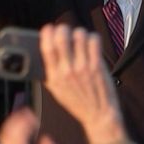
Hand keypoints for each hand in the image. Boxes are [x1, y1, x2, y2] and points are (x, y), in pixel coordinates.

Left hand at [0, 107, 61, 143]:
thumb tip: (47, 139)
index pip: (19, 139)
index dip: (23, 125)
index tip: (32, 116)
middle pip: (8, 136)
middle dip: (16, 120)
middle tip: (26, 111)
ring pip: (4, 138)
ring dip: (11, 123)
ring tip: (21, 114)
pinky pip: (3, 142)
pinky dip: (8, 130)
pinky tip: (15, 126)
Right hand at [40, 24, 125, 143]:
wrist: (99, 115)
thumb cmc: (77, 102)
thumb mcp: (56, 90)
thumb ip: (48, 72)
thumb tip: (44, 50)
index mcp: (54, 76)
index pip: (47, 48)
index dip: (46, 33)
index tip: (48, 28)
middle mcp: (67, 70)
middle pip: (61, 37)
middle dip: (62, 28)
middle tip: (65, 30)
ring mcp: (83, 67)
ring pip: (79, 35)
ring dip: (79, 33)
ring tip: (80, 38)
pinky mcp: (97, 65)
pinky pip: (94, 40)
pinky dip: (92, 37)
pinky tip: (91, 43)